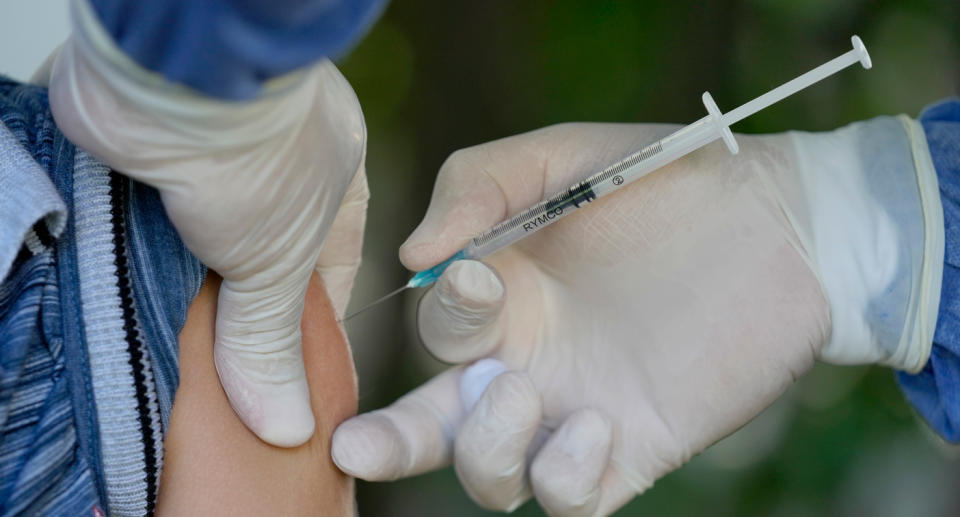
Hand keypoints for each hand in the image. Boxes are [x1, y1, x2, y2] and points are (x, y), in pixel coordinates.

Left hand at [49, 5, 367, 446]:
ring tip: (177, 344)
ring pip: (207, 241)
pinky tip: (140, 293)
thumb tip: (288, 426)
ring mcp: (217, 158)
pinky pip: (156, 221)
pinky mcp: (158, 155)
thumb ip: (272, 343)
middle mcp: (281, 168)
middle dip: (242, 312)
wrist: (170, 81)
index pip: (330, 275)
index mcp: (338, 183)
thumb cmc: (259, 153)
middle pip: (263, 258)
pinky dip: (147, 256)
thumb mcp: (276, 266)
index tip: (288, 377)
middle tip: (225, 372)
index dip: (310, 329)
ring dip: (189, 285)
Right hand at [333, 118, 937, 514]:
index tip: (482, 277)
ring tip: (521, 397)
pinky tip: (596, 425)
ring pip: (494, 478)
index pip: (438, 328)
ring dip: (485, 453)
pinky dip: (563, 478)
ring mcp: (576, 410)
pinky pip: (573, 499)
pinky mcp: (635, 448)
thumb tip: (413, 255)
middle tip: (356, 447)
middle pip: (434, 426)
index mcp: (503, 296)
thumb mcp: (562, 156)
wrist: (778, 223)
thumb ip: (476, 184)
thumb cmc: (665, 178)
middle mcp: (528, 362)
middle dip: (388, 441)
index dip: (445, 311)